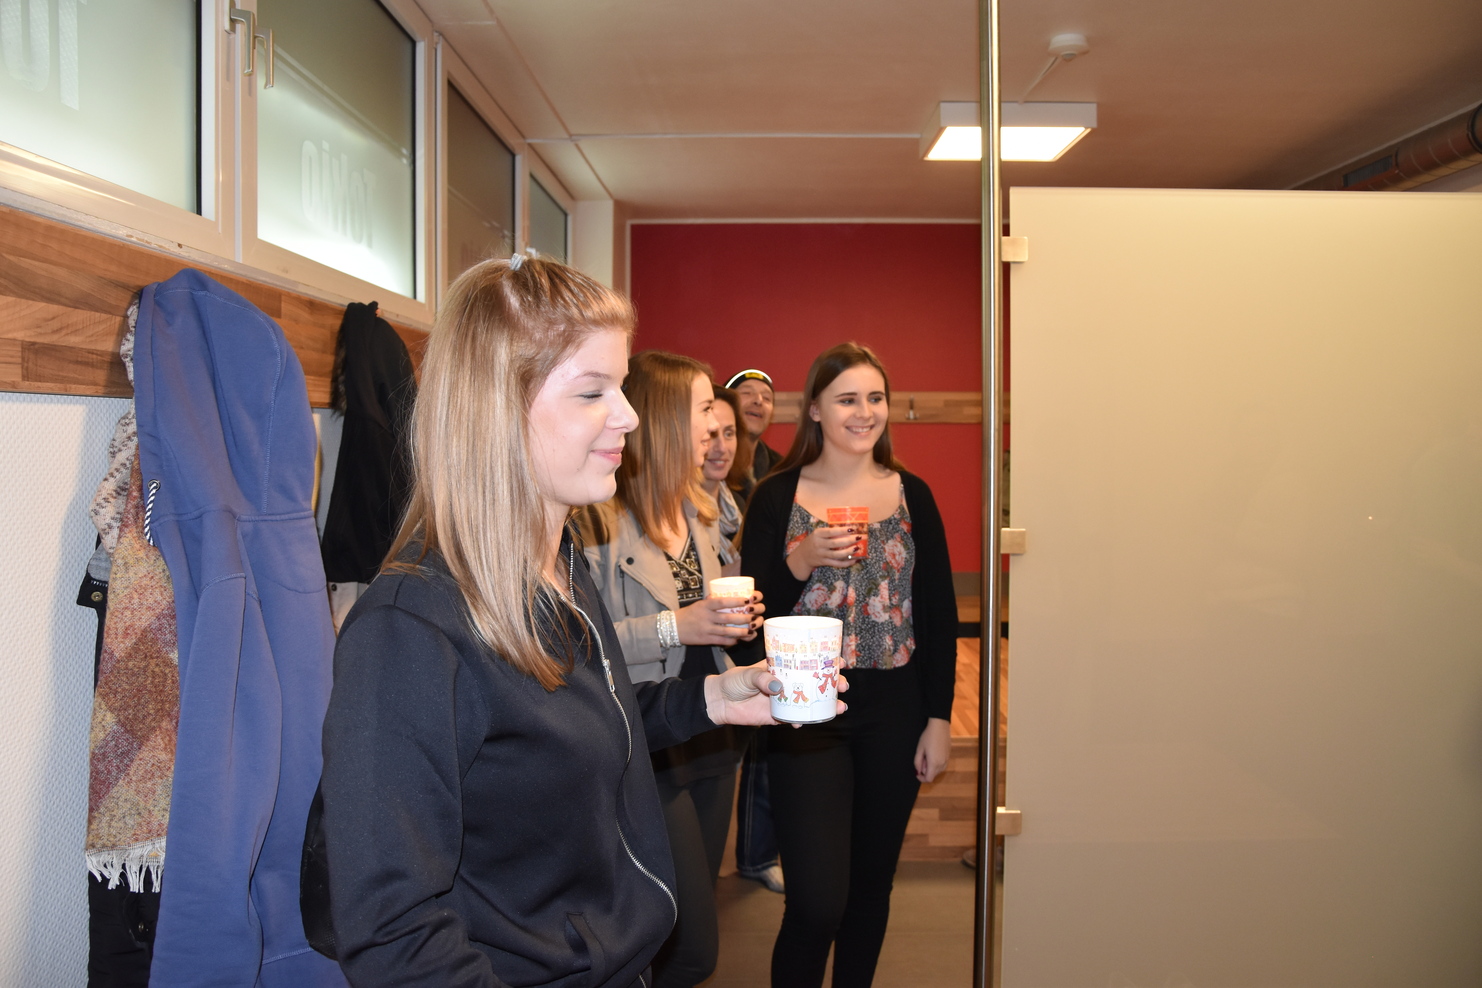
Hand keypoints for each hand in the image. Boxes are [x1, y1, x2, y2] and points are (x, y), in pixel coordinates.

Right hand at [674, 593, 763, 645]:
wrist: (674, 627)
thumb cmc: (690, 614)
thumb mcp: (700, 604)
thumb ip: (713, 602)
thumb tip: (729, 597)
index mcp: (705, 606)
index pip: (722, 602)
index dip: (735, 601)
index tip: (747, 599)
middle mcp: (706, 617)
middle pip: (728, 618)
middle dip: (743, 618)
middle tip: (753, 617)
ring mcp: (706, 629)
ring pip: (727, 631)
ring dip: (741, 632)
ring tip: (751, 630)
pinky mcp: (706, 639)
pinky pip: (721, 640)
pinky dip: (731, 640)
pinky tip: (739, 639)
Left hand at [704, 665, 849, 726]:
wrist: (719, 702)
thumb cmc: (733, 681)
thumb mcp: (746, 674)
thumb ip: (761, 678)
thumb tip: (777, 687)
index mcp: (783, 667)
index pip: (808, 662)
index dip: (826, 661)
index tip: (840, 662)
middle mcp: (788, 682)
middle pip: (816, 682)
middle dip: (833, 684)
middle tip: (843, 685)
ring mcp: (785, 699)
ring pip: (810, 701)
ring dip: (826, 704)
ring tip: (839, 707)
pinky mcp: (778, 715)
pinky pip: (795, 718)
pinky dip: (802, 720)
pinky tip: (806, 721)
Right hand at [786, 525, 861, 578]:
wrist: (803, 556)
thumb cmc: (813, 542)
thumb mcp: (818, 534)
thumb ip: (829, 532)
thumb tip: (847, 530)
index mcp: (818, 534)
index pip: (831, 532)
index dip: (842, 530)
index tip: (852, 529)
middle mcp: (819, 544)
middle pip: (835, 543)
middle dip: (848, 540)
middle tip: (858, 538)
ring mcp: (822, 554)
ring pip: (837, 555)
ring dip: (849, 552)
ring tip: (857, 548)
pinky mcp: (824, 562)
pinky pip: (837, 564)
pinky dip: (846, 563)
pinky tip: (853, 560)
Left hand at [914, 717, 950, 782]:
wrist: (940, 726)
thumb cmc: (928, 736)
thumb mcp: (919, 749)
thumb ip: (917, 762)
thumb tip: (918, 771)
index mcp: (934, 763)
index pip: (929, 779)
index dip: (922, 779)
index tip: (917, 773)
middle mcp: (942, 763)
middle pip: (933, 775)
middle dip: (926, 771)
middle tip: (922, 759)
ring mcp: (947, 759)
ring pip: (938, 770)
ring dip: (931, 767)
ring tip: (927, 755)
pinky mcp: (949, 755)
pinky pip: (942, 764)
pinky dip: (936, 763)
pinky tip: (933, 753)